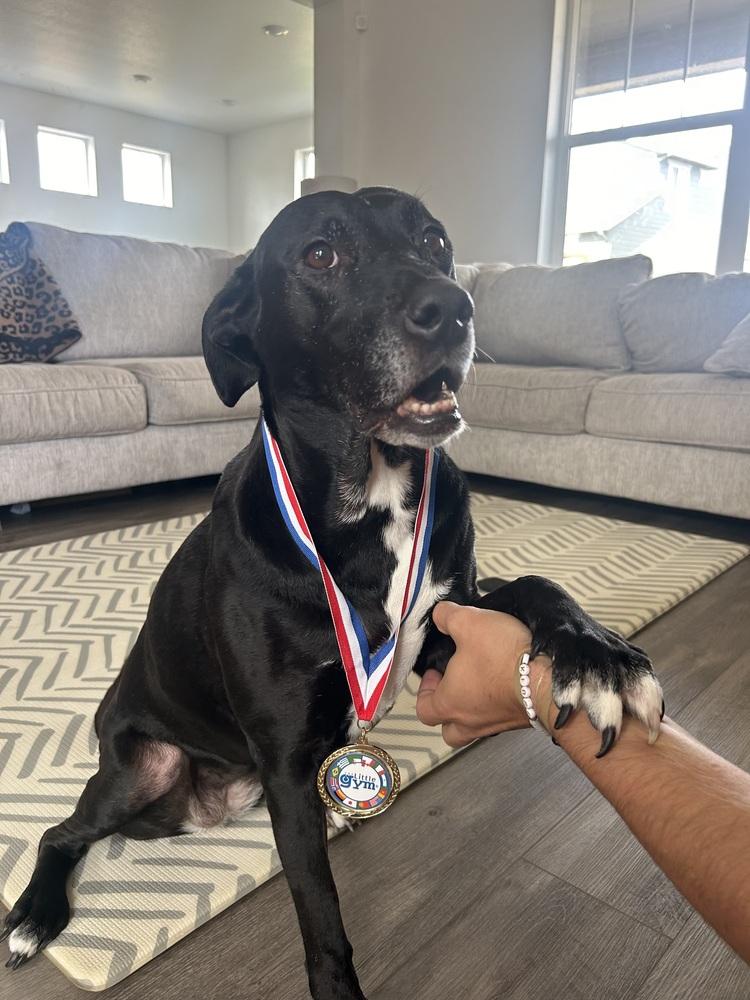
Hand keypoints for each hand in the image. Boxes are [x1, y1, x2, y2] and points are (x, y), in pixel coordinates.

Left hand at [416, 602, 552, 746]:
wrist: (548, 679)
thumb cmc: (506, 659)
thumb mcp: (468, 623)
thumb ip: (447, 617)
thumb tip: (441, 614)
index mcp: (450, 703)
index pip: (424, 710)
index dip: (425, 690)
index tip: (435, 672)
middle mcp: (472, 721)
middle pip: (449, 730)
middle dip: (447, 710)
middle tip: (453, 686)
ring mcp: (497, 724)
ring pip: (476, 727)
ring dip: (474, 708)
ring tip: (480, 684)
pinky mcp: (519, 720)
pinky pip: (501, 718)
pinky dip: (498, 705)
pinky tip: (506, 684)